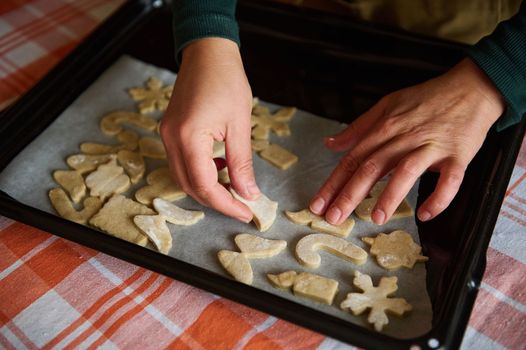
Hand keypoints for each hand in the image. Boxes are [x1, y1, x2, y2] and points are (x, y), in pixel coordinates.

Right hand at [160, 38, 259, 221]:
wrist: (208, 52)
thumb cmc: (227, 81)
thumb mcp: (240, 125)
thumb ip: (241, 163)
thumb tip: (248, 193)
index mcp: (188, 138)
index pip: (204, 186)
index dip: (225, 204)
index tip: (245, 212)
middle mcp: (171, 139)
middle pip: (189, 186)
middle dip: (215, 200)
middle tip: (241, 204)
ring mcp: (167, 134)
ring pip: (183, 176)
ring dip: (206, 187)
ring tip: (232, 185)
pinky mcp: (170, 130)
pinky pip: (181, 161)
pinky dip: (200, 171)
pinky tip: (219, 164)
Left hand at [309, 58, 504, 224]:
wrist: (472, 88)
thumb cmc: (427, 99)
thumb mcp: (387, 106)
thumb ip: (358, 128)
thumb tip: (331, 144)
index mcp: (385, 128)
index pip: (353, 159)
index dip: (333, 183)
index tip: (317, 204)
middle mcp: (404, 137)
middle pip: (372, 167)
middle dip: (350, 194)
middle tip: (334, 217)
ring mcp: (432, 147)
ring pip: (406, 171)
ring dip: (390, 196)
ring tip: (375, 218)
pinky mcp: (458, 155)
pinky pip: (450, 180)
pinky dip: (439, 198)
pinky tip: (426, 214)